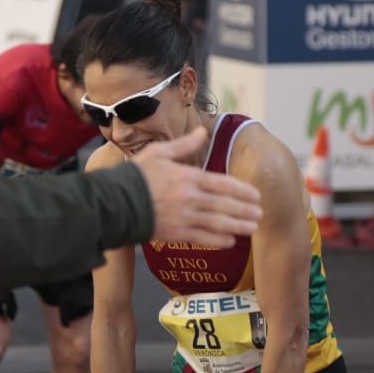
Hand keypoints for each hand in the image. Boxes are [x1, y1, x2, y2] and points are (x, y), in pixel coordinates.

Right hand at [133, 127, 261, 245]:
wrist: (114, 203)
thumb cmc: (136, 176)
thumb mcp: (159, 153)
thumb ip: (184, 145)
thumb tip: (202, 131)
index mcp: (187, 177)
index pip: (222, 183)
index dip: (242, 191)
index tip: (256, 195)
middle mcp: (189, 198)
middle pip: (224, 205)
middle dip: (245, 210)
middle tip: (260, 214)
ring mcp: (183, 217)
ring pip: (217, 223)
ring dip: (237, 226)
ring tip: (252, 228)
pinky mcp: (174, 233)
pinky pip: (201, 238)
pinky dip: (217, 240)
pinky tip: (229, 241)